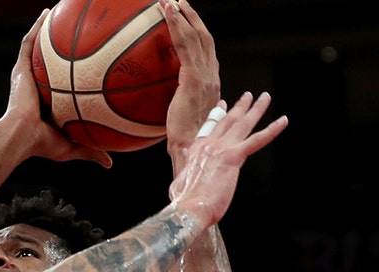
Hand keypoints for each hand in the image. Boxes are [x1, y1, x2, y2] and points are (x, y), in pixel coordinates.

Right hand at [3, 9, 112, 166]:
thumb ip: (91, 150)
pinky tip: (47, 12)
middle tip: (77, 32)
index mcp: (48, 101)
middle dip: (61, 45)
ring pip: (39, 46)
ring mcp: (27, 76)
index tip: (86, 63)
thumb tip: (109, 163)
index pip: (61, 83)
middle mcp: (37, 85)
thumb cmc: (42, 144)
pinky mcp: (20, 69)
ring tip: (58, 11)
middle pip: (50, 60)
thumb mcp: (72, 146)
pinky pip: (29, 42)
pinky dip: (37, 27)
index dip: (71, 72)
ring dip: (47, 29)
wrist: (20, 137)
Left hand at [163, 0, 221, 174]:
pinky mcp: (193, 78)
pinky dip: (177, 25)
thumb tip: (169, 101)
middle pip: (205, 39)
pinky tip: (167, 13)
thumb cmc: (185, 139)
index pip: (206, 53)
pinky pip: (185, 45)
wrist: (192, 149)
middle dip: (193, 18)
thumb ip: (180, 105)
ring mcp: (204, 76)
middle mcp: (211, 76)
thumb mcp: (182, 118)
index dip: (198, 34)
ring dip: (183, 16)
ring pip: (196, 37)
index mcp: (211, 84)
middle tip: (179, 2)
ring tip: (171, 1)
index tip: (188, 22)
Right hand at [168, 91, 286, 220]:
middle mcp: (209, 144)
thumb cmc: (184, 203)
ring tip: (265, 98)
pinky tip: (283, 121)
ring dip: (256, 109)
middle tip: (248, 96)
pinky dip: (272, 129)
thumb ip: (185, 175)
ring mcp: (222, 148)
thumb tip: (183, 180)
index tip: (223, 105)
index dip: (218, 115)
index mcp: (196, 150)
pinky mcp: (234, 157)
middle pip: (228, 120)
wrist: (189, 208)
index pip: (210, 127)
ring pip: (243, 124)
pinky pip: (258, 139)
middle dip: (240, 107)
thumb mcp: (179, 184)